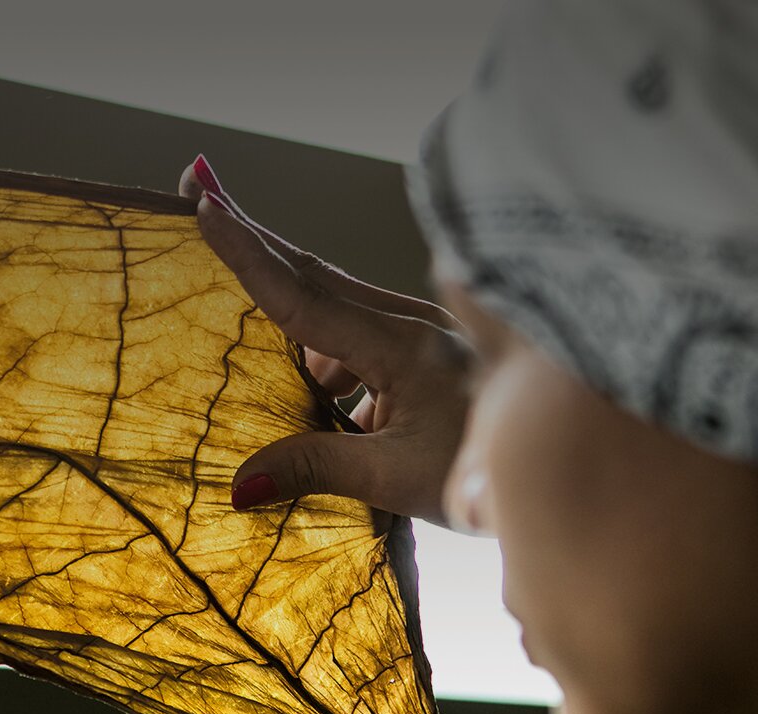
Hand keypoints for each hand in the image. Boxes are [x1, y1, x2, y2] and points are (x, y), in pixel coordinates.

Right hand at [179, 156, 473, 524]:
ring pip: (331, 304)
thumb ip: (317, 470)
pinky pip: (353, 334)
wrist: (559, 463)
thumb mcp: (397, 480)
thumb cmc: (489, 475)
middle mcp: (409, 322)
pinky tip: (320, 401)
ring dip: (286, 311)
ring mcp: (418, 329)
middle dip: (251, 236)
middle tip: (198, 187)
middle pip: (310, 271)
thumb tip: (241, 483)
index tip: (205, 209)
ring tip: (267, 350)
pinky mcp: (423, 346)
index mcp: (402, 346)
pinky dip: (321, 351)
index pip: (304, 297)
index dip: (248, 255)